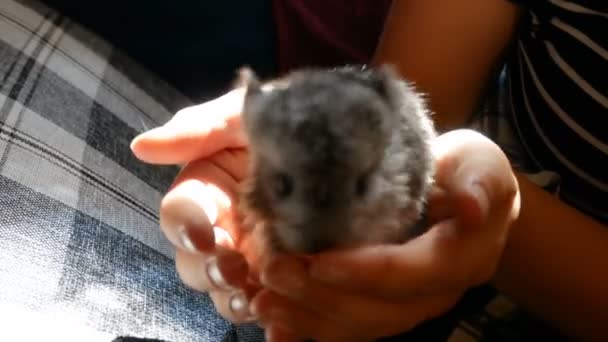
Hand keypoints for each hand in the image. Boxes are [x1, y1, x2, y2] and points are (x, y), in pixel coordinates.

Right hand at [131, 88, 261, 322]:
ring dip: (231, 296)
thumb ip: (198, 130)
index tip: (203, 231)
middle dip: (207, 268)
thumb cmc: (284, 117)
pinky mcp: (284, 270)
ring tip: (251, 296)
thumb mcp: (243, 114)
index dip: (186, 225)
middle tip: (230, 265)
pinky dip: (267, 312)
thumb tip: (141, 147)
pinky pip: (267, 301)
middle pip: (194, 261)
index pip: (179, 213)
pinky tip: (279, 315)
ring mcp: (251, 253)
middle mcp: (221, 226)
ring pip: (225, 289)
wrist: (343, 132)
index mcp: (205, 189)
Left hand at [250, 129, 520, 340]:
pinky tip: (275, 328)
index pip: (411, 274)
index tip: (317, 262)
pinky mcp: (382, 307)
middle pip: (378, 311)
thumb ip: (479, 181)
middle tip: (273, 273)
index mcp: (461, 259)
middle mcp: (434, 294)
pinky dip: (309, 330)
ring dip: (308, 319)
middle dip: (322, 297)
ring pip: (358, 327)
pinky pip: (347, 329)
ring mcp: (407, 306)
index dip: (364, 273)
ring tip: (262, 302)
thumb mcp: (478, 162)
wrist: (459, 194)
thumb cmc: (465, 171)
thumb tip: (471, 207)